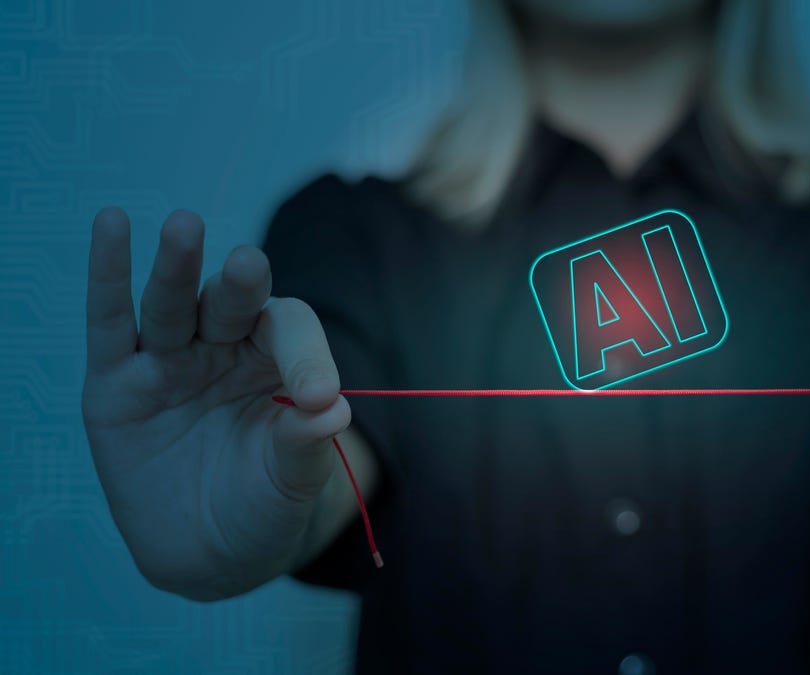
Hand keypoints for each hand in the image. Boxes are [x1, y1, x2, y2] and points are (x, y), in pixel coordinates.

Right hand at [82, 208, 349, 598]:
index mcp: (276, 361)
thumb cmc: (263, 506)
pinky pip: (110, 322)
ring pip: (173, 304)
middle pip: (232, 302)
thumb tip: (333, 412)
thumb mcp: (293, 484)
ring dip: (177, 266)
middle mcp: (224, 348)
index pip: (290, 331)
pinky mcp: (115, 382)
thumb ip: (306, 447)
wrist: (210, 556)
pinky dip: (109, 274)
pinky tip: (111, 224)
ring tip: (184, 226)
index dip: (305, 355)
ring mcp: (169, 360)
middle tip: (249, 265)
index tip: (318, 397)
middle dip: (240, 284)